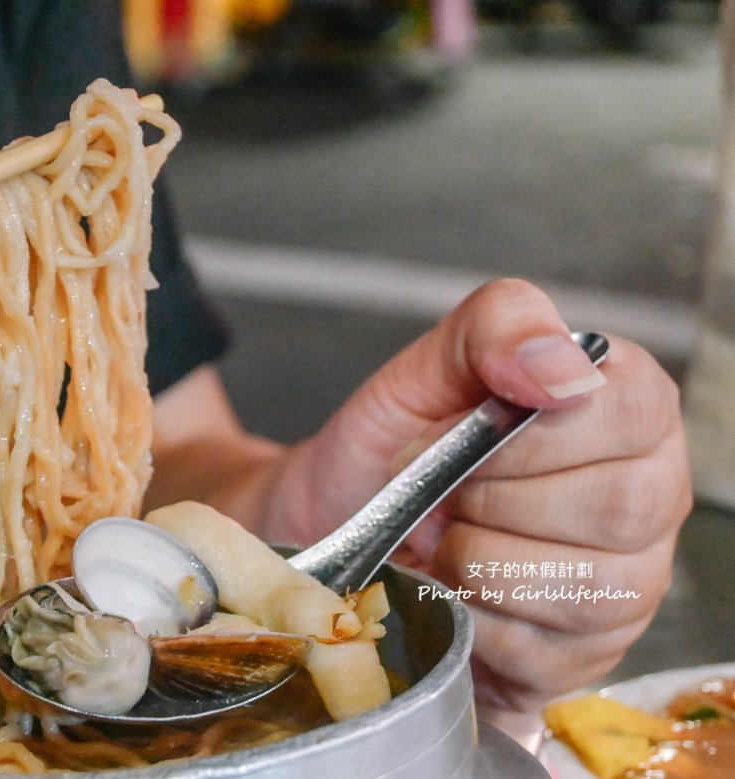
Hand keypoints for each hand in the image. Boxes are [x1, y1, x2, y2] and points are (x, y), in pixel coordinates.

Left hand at [265, 279, 689, 723]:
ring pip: (582, 587)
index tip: (473, 434)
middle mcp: (648, 496)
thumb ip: (494, 327)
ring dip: (477, 558)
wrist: (334, 534)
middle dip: (497, 497)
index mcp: (624, 411)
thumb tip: (557, 367)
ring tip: (440, 535)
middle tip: (445, 490)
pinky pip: (540, 649)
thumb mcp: (425, 369)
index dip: (539, 430)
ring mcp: (627, 584)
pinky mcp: (584, 655)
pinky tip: (447, 585)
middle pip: (617, 506)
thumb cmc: (392, 450)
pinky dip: (469, 614)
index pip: (634, 412)